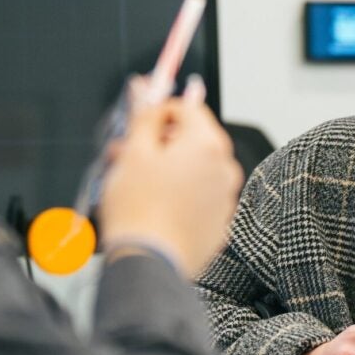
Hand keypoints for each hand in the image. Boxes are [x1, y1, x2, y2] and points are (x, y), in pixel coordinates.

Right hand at [98, 84, 241, 277]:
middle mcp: (225, 168)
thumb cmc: (138, 211)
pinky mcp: (219, 223)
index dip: (160, 110)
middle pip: (193, 138)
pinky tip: (153, 206)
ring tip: (135, 183)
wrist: (148, 264)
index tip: (142, 119)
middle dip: (160, 142)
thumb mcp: (133, 152)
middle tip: (129, 153)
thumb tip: (148, 90)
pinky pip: (199, 196)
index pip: (188, 106)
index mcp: (207, 144)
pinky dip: (180, 194)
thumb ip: (145, 116)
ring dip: (168, 168)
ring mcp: (225, 198)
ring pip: (195, 169)